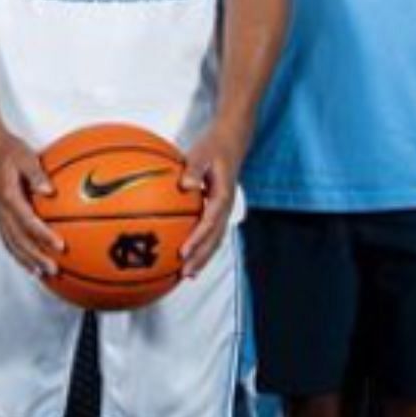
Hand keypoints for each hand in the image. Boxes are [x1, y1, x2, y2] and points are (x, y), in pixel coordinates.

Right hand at [0, 132, 63, 276]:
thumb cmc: (7, 151)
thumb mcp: (24, 155)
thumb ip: (36, 173)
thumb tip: (50, 191)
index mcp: (8, 195)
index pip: (28, 221)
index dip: (44, 235)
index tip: (60, 246)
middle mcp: (0, 210)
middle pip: (19, 240)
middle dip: (36, 257)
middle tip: (54, 269)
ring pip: (11, 244)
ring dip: (27, 261)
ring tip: (42, 274)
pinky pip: (7, 240)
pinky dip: (18, 255)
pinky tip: (30, 263)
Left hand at [177, 123, 247, 279]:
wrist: (232, 142)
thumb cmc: (214, 146)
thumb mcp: (202, 152)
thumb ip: (193, 168)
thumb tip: (185, 184)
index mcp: (223, 195)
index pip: (210, 222)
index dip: (197, 239)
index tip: (183, 252)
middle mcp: (225, 207)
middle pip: (215, 238)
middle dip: (201, 257)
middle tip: (185, 274)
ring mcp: (223, 210)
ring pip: (215, 239)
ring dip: (203, 257)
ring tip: (188, 274)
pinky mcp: (218, 210)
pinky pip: (210, 232)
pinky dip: (201, 246)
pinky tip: (187, 256)